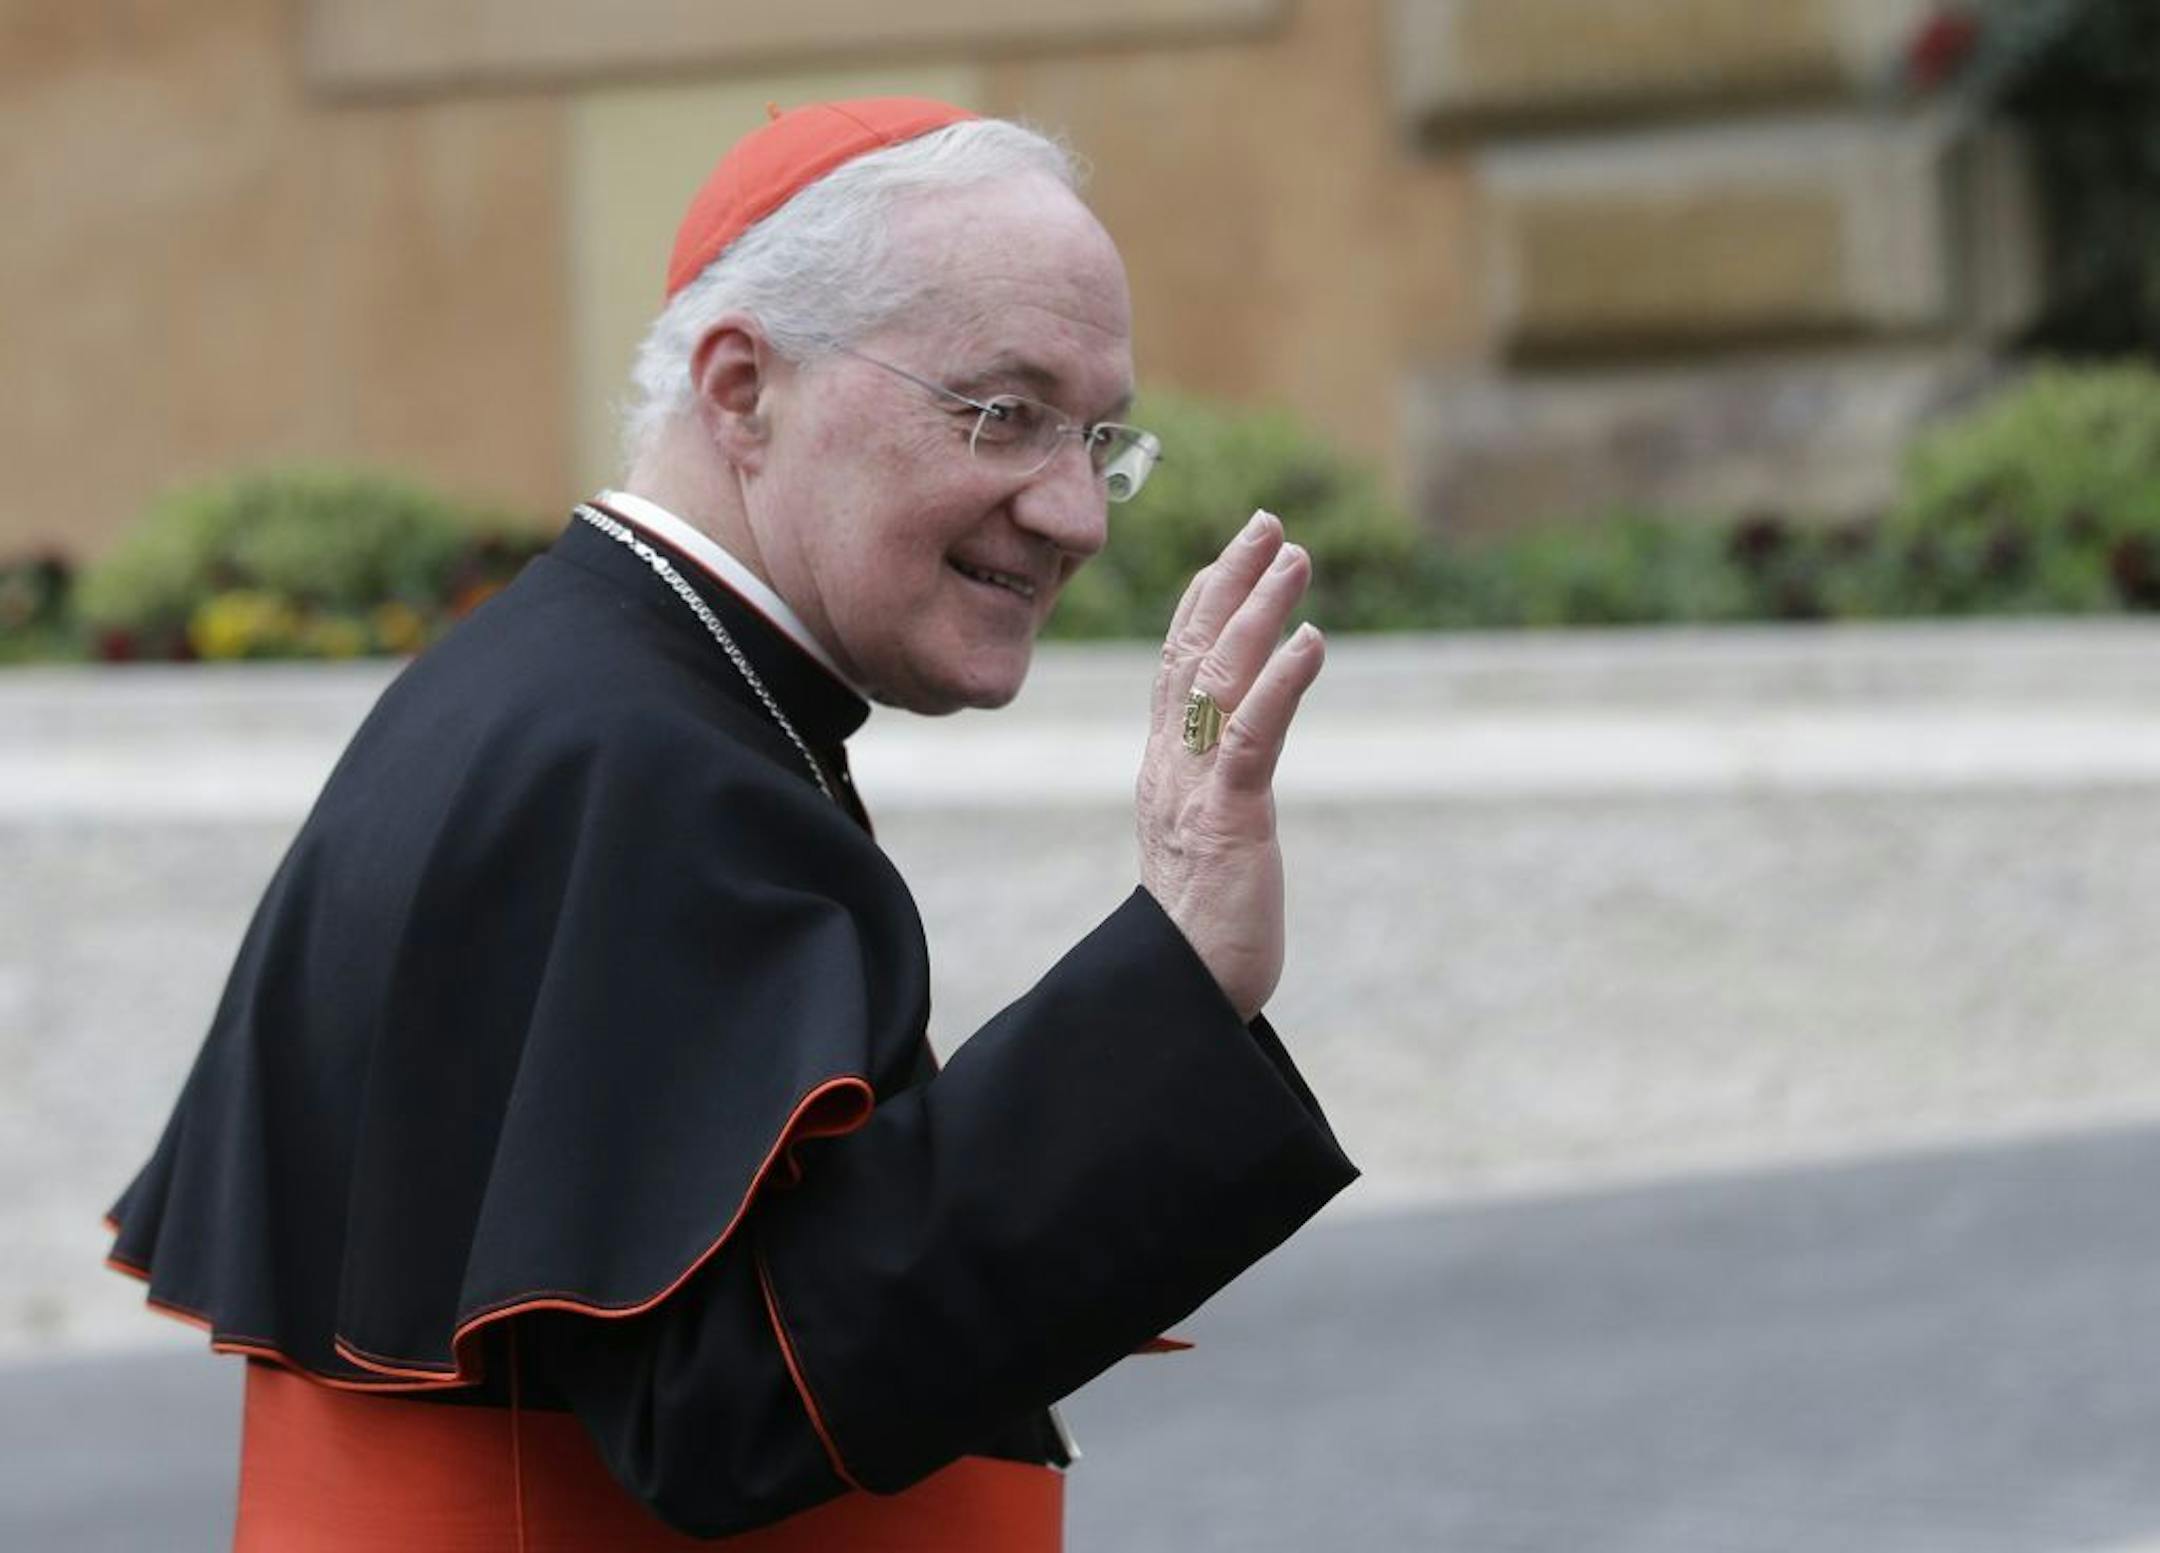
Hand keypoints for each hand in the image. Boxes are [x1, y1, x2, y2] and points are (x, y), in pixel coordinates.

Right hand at [1137, 509, 1324, 1021]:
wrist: (1181, 996)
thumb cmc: (1201, 930)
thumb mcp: (1201, 841)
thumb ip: (1208, 794)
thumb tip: (1229, 765)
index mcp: (1164, 769)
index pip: (1175, 668)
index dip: (1201, 602)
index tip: (1231, 552)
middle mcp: (1170, 767)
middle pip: (1192, 652)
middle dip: (1230, 582)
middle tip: (1269, 523)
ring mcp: (1193, 790)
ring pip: (1220, 678)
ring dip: (1259, 611)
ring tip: (1295, 557)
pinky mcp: (1226, 820)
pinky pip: (1252, 737)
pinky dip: (1281, 682)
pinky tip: (1312, 642)